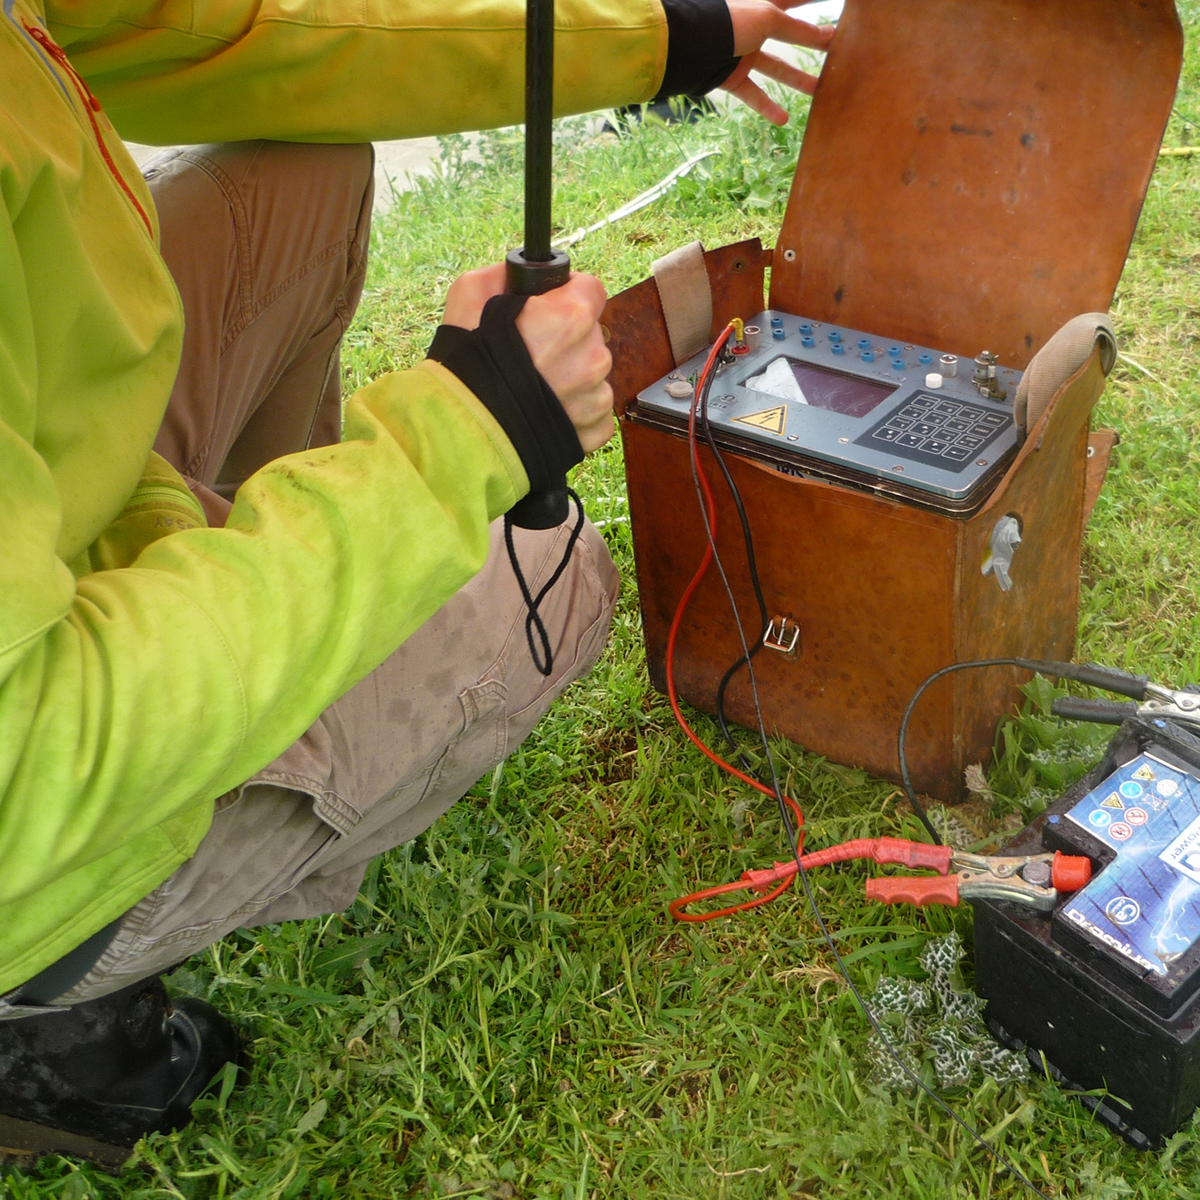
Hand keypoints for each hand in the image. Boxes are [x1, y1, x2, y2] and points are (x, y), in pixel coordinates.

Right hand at [442, 264, 614, 451]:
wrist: (464, 433)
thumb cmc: (465, 365)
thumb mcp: (468, 295)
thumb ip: (503, 275)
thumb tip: (518, 272)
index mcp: (571, 317)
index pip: (592, 290)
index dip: (569, 295)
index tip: (551, 308)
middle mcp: (592, 356)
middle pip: (592, 335)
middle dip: (568, 339)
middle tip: (533, 354)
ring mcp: (596, 396)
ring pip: (593, 374)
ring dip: (572, 376)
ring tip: (535, 387)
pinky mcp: (594, 428)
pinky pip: (595, 411)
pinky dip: (576, 410)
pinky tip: (545, 409)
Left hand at [722, 0, 834, 124]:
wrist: (687, 45)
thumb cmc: (726, 20)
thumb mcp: (767, 19)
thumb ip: (797, 29)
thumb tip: (827, 36)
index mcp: (762, 3)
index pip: (794, 0)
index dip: (812, 2)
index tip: (837, 10)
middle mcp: (753, 26)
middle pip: (788, 34)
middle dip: (811, 41)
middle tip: (835, 48)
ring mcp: (742, 52)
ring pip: (774, 67)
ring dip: (795, 78)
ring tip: (818, 88)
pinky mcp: (731, 76)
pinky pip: (752, 93)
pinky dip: (766, 106)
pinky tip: (783, 118)